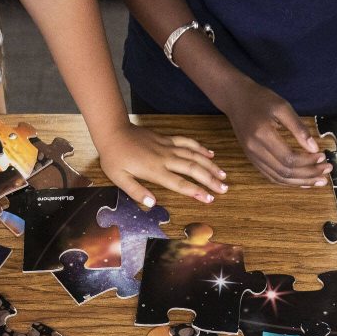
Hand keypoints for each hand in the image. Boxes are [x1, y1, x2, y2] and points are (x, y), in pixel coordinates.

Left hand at [96, 123, 227, 206]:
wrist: (113, 131)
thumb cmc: (114, 158)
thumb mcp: (119, 178)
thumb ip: (136, 191)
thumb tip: (152, 204)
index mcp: (155, 170)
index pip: (180, 183)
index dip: (196, 191)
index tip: (209, 199)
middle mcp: (165, 158)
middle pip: (192, 169)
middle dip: (210, 179)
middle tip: (224, 189)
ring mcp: (167, 146)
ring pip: (194, 154)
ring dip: (210, 164)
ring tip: (223, 175)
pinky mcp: (166, 139)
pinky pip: (187, 142)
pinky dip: (200, 147)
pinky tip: (210, 153)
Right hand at [219, 77, 330, 186]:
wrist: (235, 99)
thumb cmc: (260, 98)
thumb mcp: (282, 106)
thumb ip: (298, 128)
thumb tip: (314, 148)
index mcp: (262, 135)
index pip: (288, 158)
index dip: (307, 161)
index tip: (323, 156)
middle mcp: (255, 150)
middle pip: (284, 172)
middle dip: (308, 174)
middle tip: (326, 171)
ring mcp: (252, 157)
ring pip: (278, 178)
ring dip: (300, 181)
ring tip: (319, 180)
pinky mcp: (252, 159)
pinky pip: (271, 176)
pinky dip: (288, 181)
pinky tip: (302, 180)